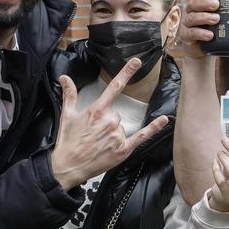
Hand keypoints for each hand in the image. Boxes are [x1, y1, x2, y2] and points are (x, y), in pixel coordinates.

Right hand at [50, 58, 169, 189]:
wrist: (68, 166)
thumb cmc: (67, 141)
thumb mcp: (67, 115)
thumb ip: (69, 95)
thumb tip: (65, 78)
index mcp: (97, 110)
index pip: (115, 87)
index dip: (126, 72)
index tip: (136, 62)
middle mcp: (110, 121)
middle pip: (116, 114)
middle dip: (107, 122)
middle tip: (93, 134)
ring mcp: (117, 135)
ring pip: (122, 128)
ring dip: (113, 134)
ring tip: (98, 144)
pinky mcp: (123, 150)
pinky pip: (141, 136)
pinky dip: (153, 128)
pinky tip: (163, 120)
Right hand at [170, 0, 218, 59]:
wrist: (204, 50)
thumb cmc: (214, 30)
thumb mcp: (224, 20)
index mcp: (198, 4)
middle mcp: (190, 12)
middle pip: (193, 2)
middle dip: (204, 2)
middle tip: (217, 5)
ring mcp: (187, 24)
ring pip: (192, 18)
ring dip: (204, 17)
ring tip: (216, 19)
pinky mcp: (186, 37)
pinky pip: (191, 33)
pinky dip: (200, 33)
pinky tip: (210, 35)